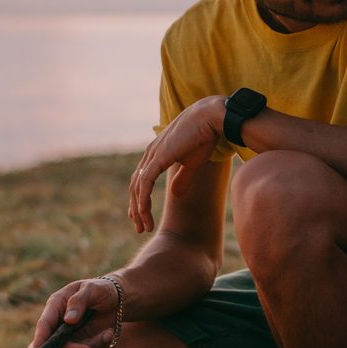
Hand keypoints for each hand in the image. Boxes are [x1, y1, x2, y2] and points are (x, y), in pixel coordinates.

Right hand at [26, 275, 118, 347]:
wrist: (118, 300)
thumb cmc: (101, 289)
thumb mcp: (92, 289)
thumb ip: (79, 301)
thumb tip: (68, 320)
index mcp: (56, 305)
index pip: (44, 324)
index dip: (40, 338)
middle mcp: (60, 323)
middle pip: (57, 345)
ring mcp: (71, 336)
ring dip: (94, 346)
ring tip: (109, 333)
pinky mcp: (83, 344)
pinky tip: (109, 334)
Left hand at [128, 97, 226, 232]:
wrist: (211, 119)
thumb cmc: (204, 137)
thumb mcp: (192, 163)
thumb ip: (182, 178)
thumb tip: (174, 194)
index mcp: (157, 154)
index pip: (141, 180)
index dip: (139, 199)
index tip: (140, 216)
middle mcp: (150, 154)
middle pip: (135, 186)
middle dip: (135, 209)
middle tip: (139, 228)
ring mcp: (153, 154)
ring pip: (138, 187)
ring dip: (139, 209)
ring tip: (143, 226)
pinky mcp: (159, 157)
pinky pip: (145, 182)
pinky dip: (142, 199)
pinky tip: (143, 213)